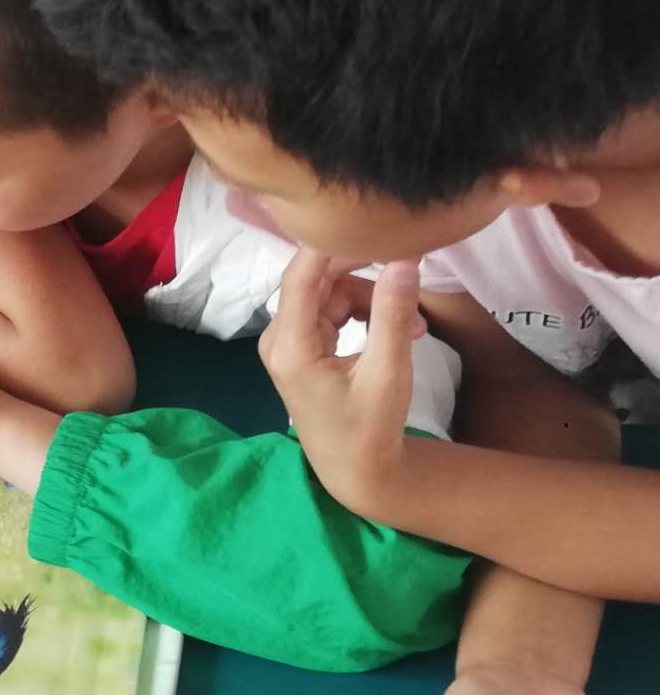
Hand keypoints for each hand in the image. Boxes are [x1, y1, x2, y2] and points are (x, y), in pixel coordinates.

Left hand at [258, 250, 424, 513]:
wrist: (355, 469)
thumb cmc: (370, 428)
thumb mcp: (388, 372)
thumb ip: (393, 315)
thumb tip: (404, 260)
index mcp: (290, 346)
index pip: (302, 276)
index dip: (334, 245)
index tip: (374, 225)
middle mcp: (279, 339)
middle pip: (317, 280)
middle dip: (363, 275)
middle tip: (409, 272)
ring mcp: (287, 342)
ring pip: (328, 293)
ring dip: (371, 299)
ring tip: (414, 327)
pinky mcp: (301, 346)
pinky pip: (330, 310)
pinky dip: (364, 313)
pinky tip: (400, 330)